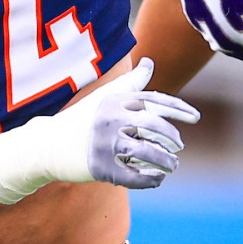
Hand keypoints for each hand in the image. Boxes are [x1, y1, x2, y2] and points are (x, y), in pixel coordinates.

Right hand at [0, 58, 201, 203]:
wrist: (46, 145)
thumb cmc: (81, 120)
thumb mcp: (104, 97)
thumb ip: (130, 83)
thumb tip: (150, 63)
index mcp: (114, 101)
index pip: (154, 101)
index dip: (179, 109)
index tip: (196, 117)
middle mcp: (111, 120)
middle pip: (154, 127)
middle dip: (172, 138)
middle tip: (179, 146)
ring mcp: (104, 144)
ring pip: (147, 153)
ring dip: (166, 162)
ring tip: (172, 165)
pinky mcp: (100, 168)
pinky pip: (134, 176)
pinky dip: (150, 180)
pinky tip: (157, 180)